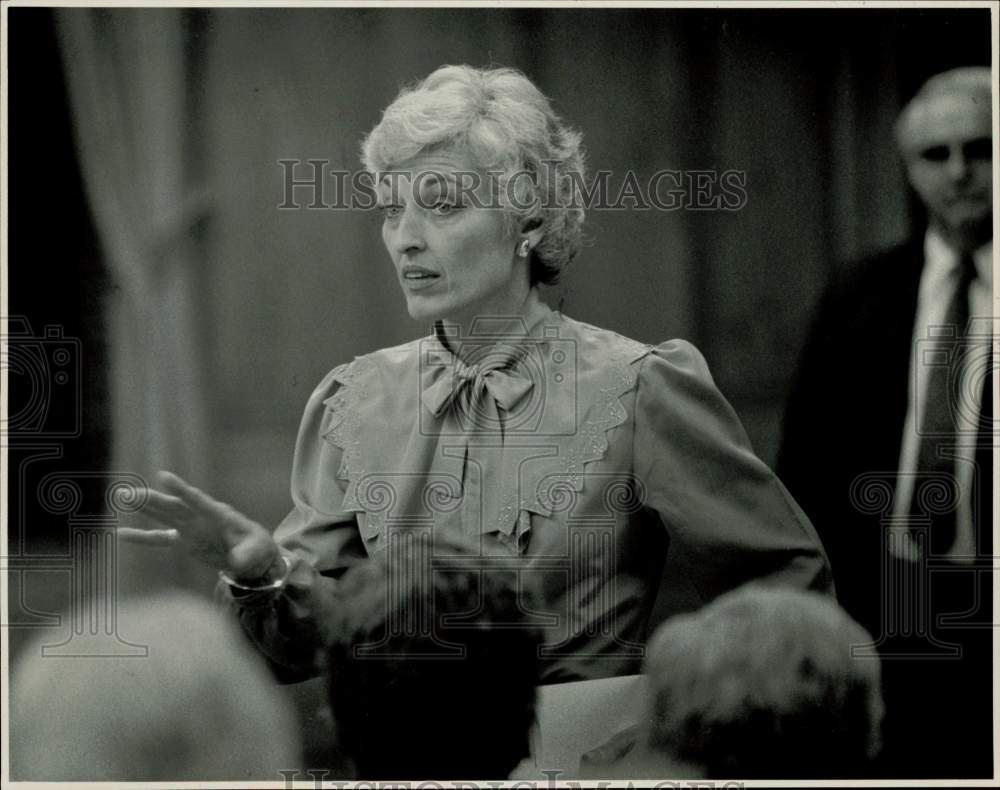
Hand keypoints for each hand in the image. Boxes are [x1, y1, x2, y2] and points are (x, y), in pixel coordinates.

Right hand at [119, 471, 281, 580]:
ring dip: (143, 507)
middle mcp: (201, 517)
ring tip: (121, 496)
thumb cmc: (257, 548)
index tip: (163, 477)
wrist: (253, 555)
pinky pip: (159, 538)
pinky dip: (141, 536)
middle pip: (173, 506)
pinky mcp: (183, 540)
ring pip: (163, 515)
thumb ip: (247, 555)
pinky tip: (121, 533)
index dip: (181, 490)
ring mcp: (190, 527)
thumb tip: (238, 562)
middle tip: (127, 492)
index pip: (198, 500)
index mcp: (219, 514)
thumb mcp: (257, 551)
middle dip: (152, 499)